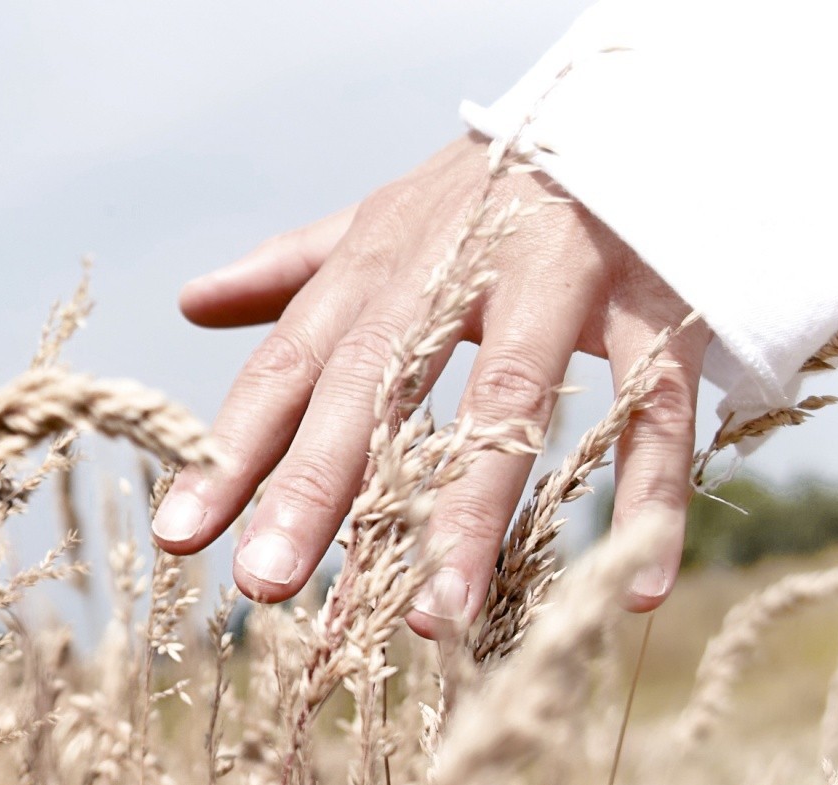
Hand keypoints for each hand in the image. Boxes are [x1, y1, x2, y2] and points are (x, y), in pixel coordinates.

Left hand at [151, 135, 704, 638]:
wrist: (633, 111)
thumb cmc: (486, 195)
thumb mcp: (384, 221)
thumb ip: (292, 271)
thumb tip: (192, 301)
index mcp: (378, 265)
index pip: (289, 366)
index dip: (231, 451)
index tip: (178, 535)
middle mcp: (455, 271)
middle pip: (376, 384)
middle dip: (315, 486)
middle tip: (264, 582)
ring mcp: (562, 281)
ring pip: (511, 401)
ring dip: (470, 513)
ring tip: (432, 620)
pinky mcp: (659, 305)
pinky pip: (656, 407)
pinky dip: (648, 496)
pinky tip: (630, 589)